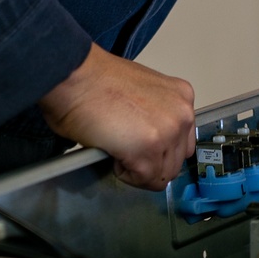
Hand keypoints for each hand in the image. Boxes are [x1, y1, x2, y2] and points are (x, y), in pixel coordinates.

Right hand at [39, 44, 195, 188]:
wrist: (76, 77)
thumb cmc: (96, 80)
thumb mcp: (142, 92)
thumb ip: (156, 115)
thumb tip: (151, 139)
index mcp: (181, 97)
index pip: (182, 141)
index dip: (160, 149)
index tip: (143, 146)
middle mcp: (181, 114)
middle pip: (175, 161)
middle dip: (150, 162)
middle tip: (126, 150)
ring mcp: (167, 134)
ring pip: (161, 175)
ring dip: (138, 170)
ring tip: (117, 149)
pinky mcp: (148, 152)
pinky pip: (143, 180)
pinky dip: (125, 174)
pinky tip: (112, 153)